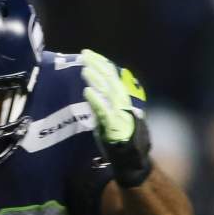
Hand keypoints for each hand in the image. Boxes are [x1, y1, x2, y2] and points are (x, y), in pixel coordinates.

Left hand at [81, 48, 151, 187]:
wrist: (130, 160)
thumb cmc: (116, 139)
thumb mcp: (106, 117)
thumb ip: (100, 104)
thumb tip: (88, 91)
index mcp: (121, 101)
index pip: (112, 77)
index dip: (101, 64)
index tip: (88, 54)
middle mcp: (123, 104)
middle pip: (111, 80)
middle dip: (98, 65)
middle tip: (84, 54)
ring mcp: (120, 114)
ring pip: (108, 92)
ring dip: (96, 79)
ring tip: (84, 68)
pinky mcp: (115, 126)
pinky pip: (104, 110)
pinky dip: (96, 100)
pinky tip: (86, 91)